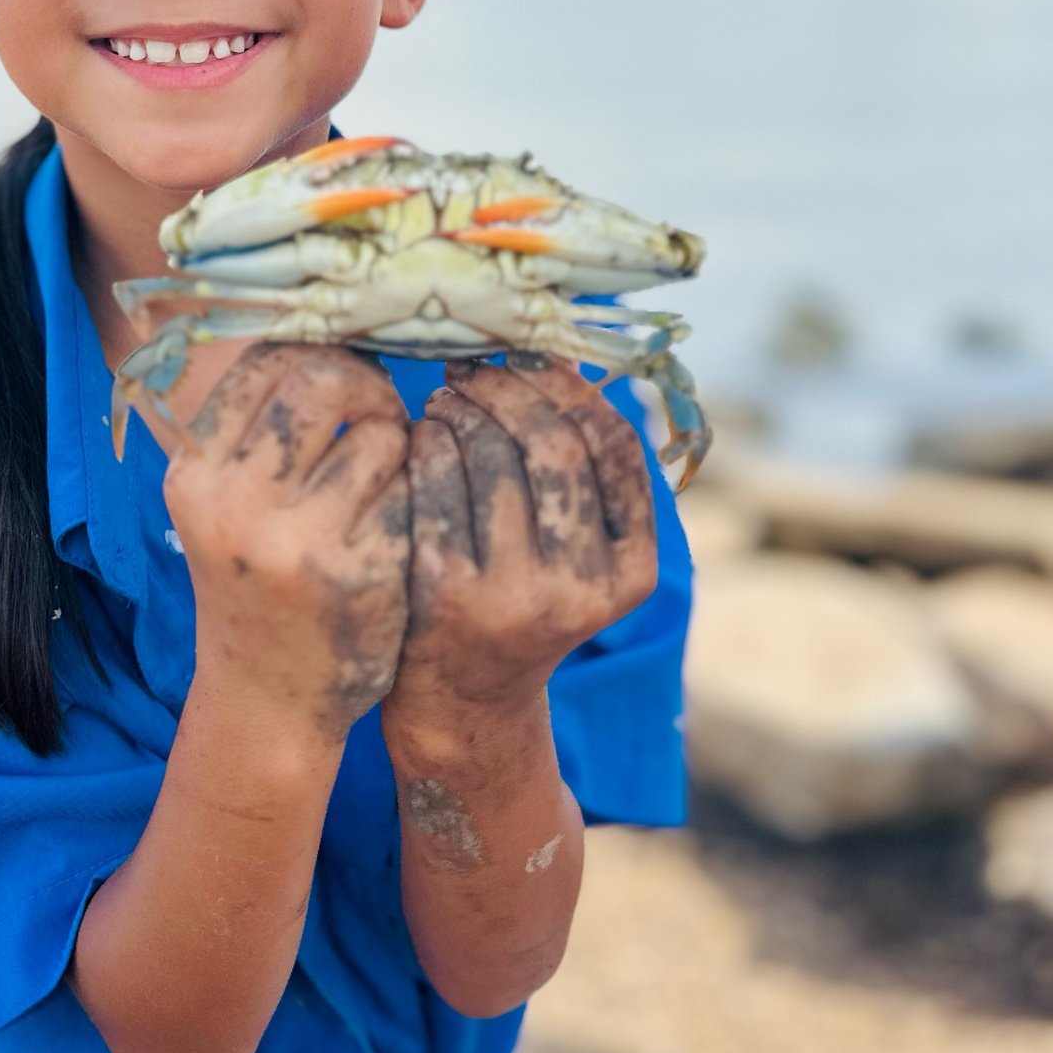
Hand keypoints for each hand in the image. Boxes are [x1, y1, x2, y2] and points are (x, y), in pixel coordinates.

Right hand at [162, 343, 411, 743]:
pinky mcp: (359, 572)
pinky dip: (415, 492)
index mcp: (194, 471)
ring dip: (398, 442)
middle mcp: (233, 501)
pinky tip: (400, 523)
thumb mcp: (226, 500)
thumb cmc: (258, 578)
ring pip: (379, 429)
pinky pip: (412, 489)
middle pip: (322, 377)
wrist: (270, 697)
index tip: (344, 383)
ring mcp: (296, 540)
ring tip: (388, 476)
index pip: (266, 360)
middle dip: (367, 385)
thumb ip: (261, 425)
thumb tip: (332, 325)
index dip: (320, 356)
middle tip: (381, 416)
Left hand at [387, 361, 657, 726]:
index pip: (614, 446)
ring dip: (465, 408)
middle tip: (474, 369)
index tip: (532, 356)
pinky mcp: (446, 593)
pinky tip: (421, 439)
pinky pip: (437, 484)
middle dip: (509, 387)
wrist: (464, 699)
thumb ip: (585, 472)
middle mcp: (582, 588)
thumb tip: (562, 353)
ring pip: (491, 455)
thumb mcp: (580, 553)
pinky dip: (428, 444)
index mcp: (631, 571)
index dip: (570, 387)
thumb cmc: (521, 598)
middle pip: (552, 444)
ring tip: (449, 400)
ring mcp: (513, 594)